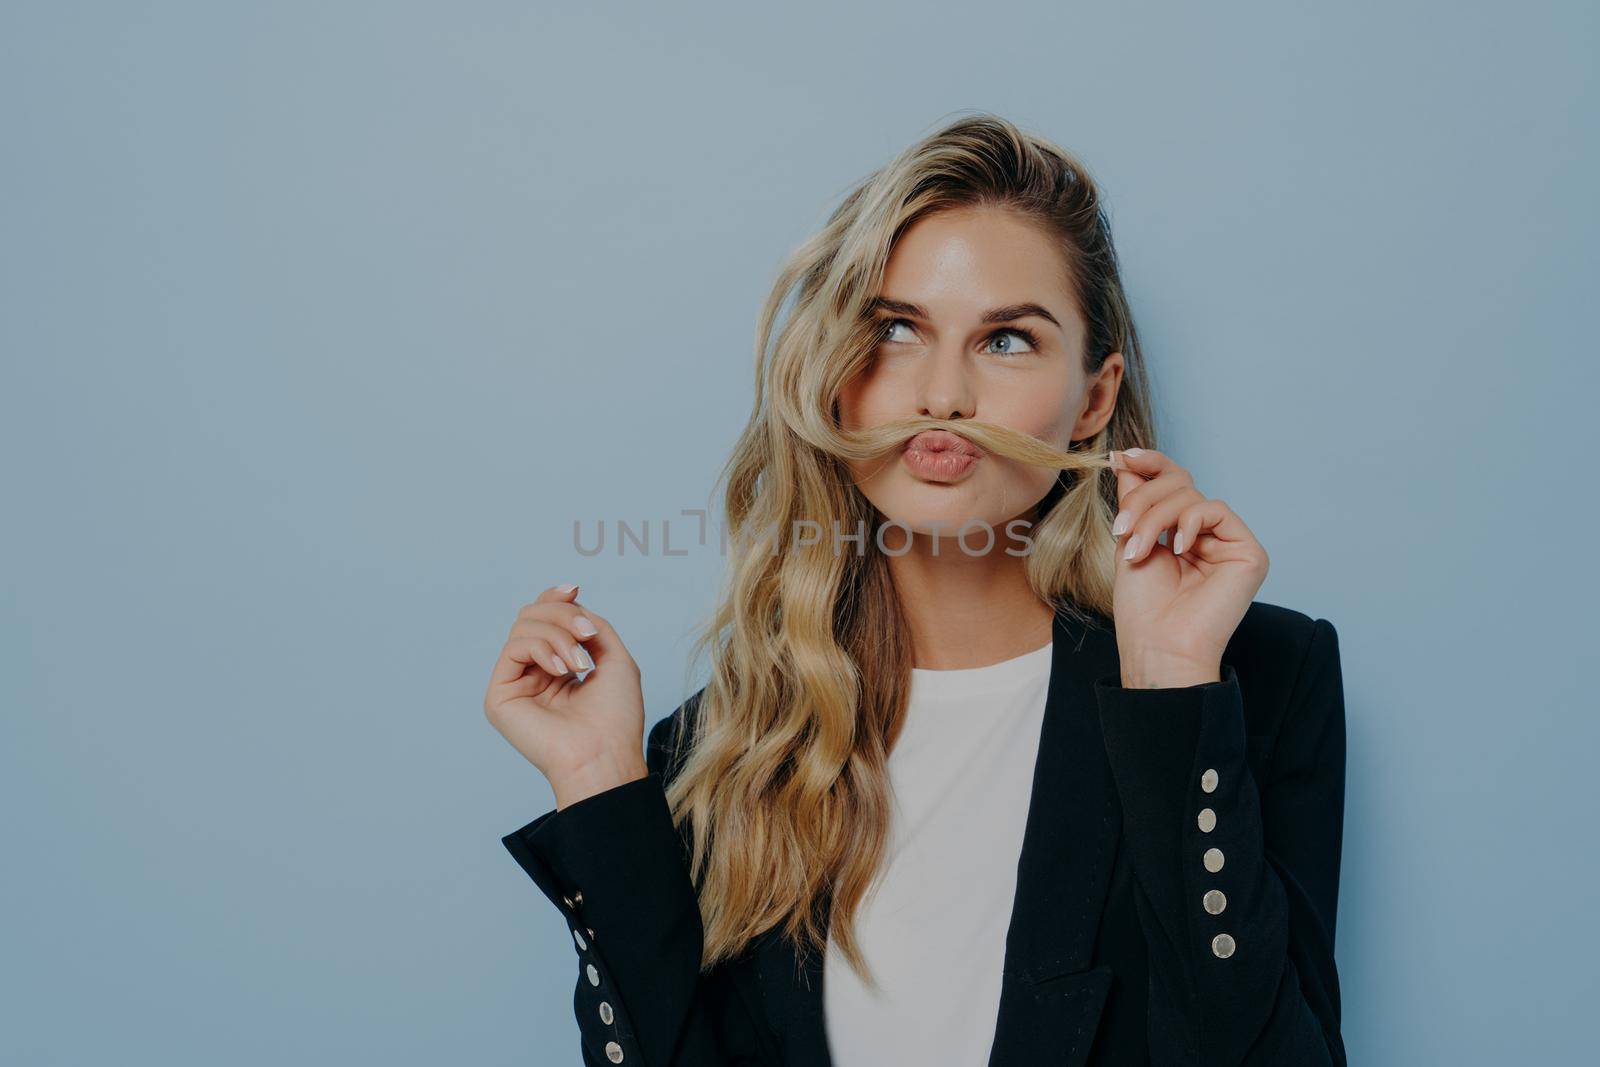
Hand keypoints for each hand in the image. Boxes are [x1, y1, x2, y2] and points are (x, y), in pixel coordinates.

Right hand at [483, 583, 648, 807]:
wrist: (605, 753)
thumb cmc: (616, 716)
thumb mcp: (613, 656)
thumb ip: (589, 623)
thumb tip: (568, 600)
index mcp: (558, 667)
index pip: (544, 618)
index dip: (556, 599)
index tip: (575, 590)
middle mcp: (533, 674)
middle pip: (532, 616)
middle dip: (563, 616)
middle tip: (589, 635)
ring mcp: (515, 684)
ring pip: (523, 626)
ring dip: (559, 635)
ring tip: (580, 663)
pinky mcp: (499, 696)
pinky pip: (514, 647)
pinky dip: (542, 648)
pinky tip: (562, 669)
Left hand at [1108, 448, 1268, 687]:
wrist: (1158, 646)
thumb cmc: (1143, 608)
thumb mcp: (1130, 542)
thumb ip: (1135, 502)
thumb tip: (1126, 459)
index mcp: (1181, 533)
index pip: (1172, 482)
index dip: (1150, 463)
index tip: (1121, 456)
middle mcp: (1208, 535)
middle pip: (1178, 483)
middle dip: (1143, 500)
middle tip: (1122, 529)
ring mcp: (1229, 543)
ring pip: (1191, 495)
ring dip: (1156, 517)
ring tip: (1138, 549)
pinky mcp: (1248, 552)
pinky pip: (1216, 510)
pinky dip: (1189, 522)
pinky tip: (1177, 548)